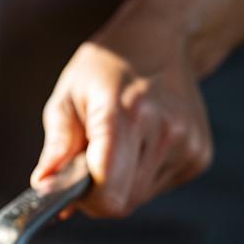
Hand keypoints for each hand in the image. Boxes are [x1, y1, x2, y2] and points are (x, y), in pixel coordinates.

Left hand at [32, 0, 213, 217]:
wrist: (160, 41)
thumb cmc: (107, 67)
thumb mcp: (67, 97)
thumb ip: (56, 148)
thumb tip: (44, 187)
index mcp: (127, 114)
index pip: (108, 193)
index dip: (84, 198)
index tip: (71, 181)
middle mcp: (165, 132)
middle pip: (122, 202)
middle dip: (98, 192)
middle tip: (89, 157)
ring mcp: (188, 145)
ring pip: (140, 199)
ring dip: (120, 183)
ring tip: (118, 143)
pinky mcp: (200, 155)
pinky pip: (158, 189)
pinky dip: (140, 176)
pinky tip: (139, 144)